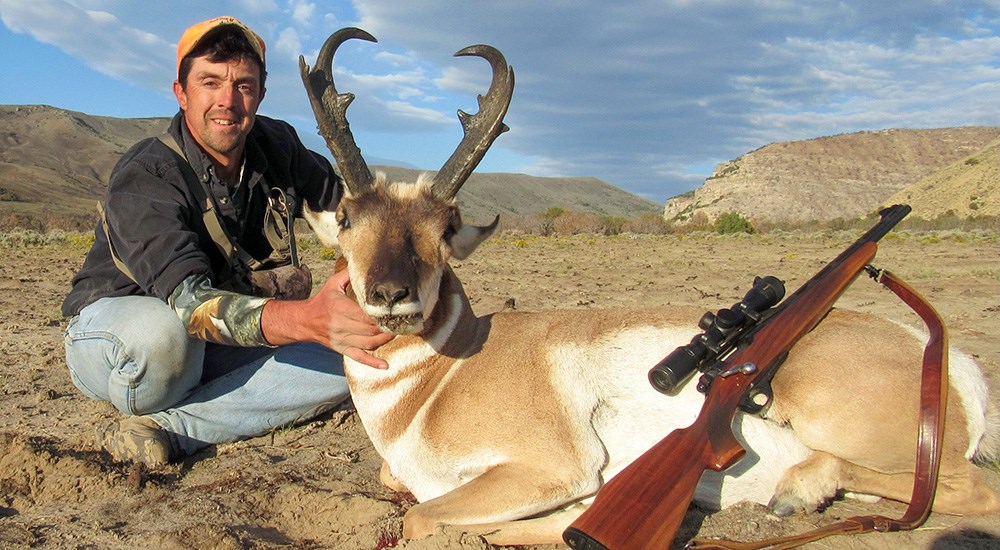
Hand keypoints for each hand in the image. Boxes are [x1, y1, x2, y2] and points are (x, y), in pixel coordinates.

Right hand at [260, 269, 393, 368]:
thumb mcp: (333, 284)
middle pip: (370, 330)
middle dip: (387, 327)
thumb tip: (363, 261)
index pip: (366, 315)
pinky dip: (372, 363)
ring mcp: (342, 340)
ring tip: (397, 333)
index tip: (395, 311)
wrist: (305, 321)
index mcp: (341, 309)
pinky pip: (359, 357)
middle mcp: (341, 326)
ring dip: (385, 340)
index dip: (381, 315)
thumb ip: (349, 275)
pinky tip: (385, 366)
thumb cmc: (323, 301)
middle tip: (401, 322)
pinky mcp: (343, 349)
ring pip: (368, 343)